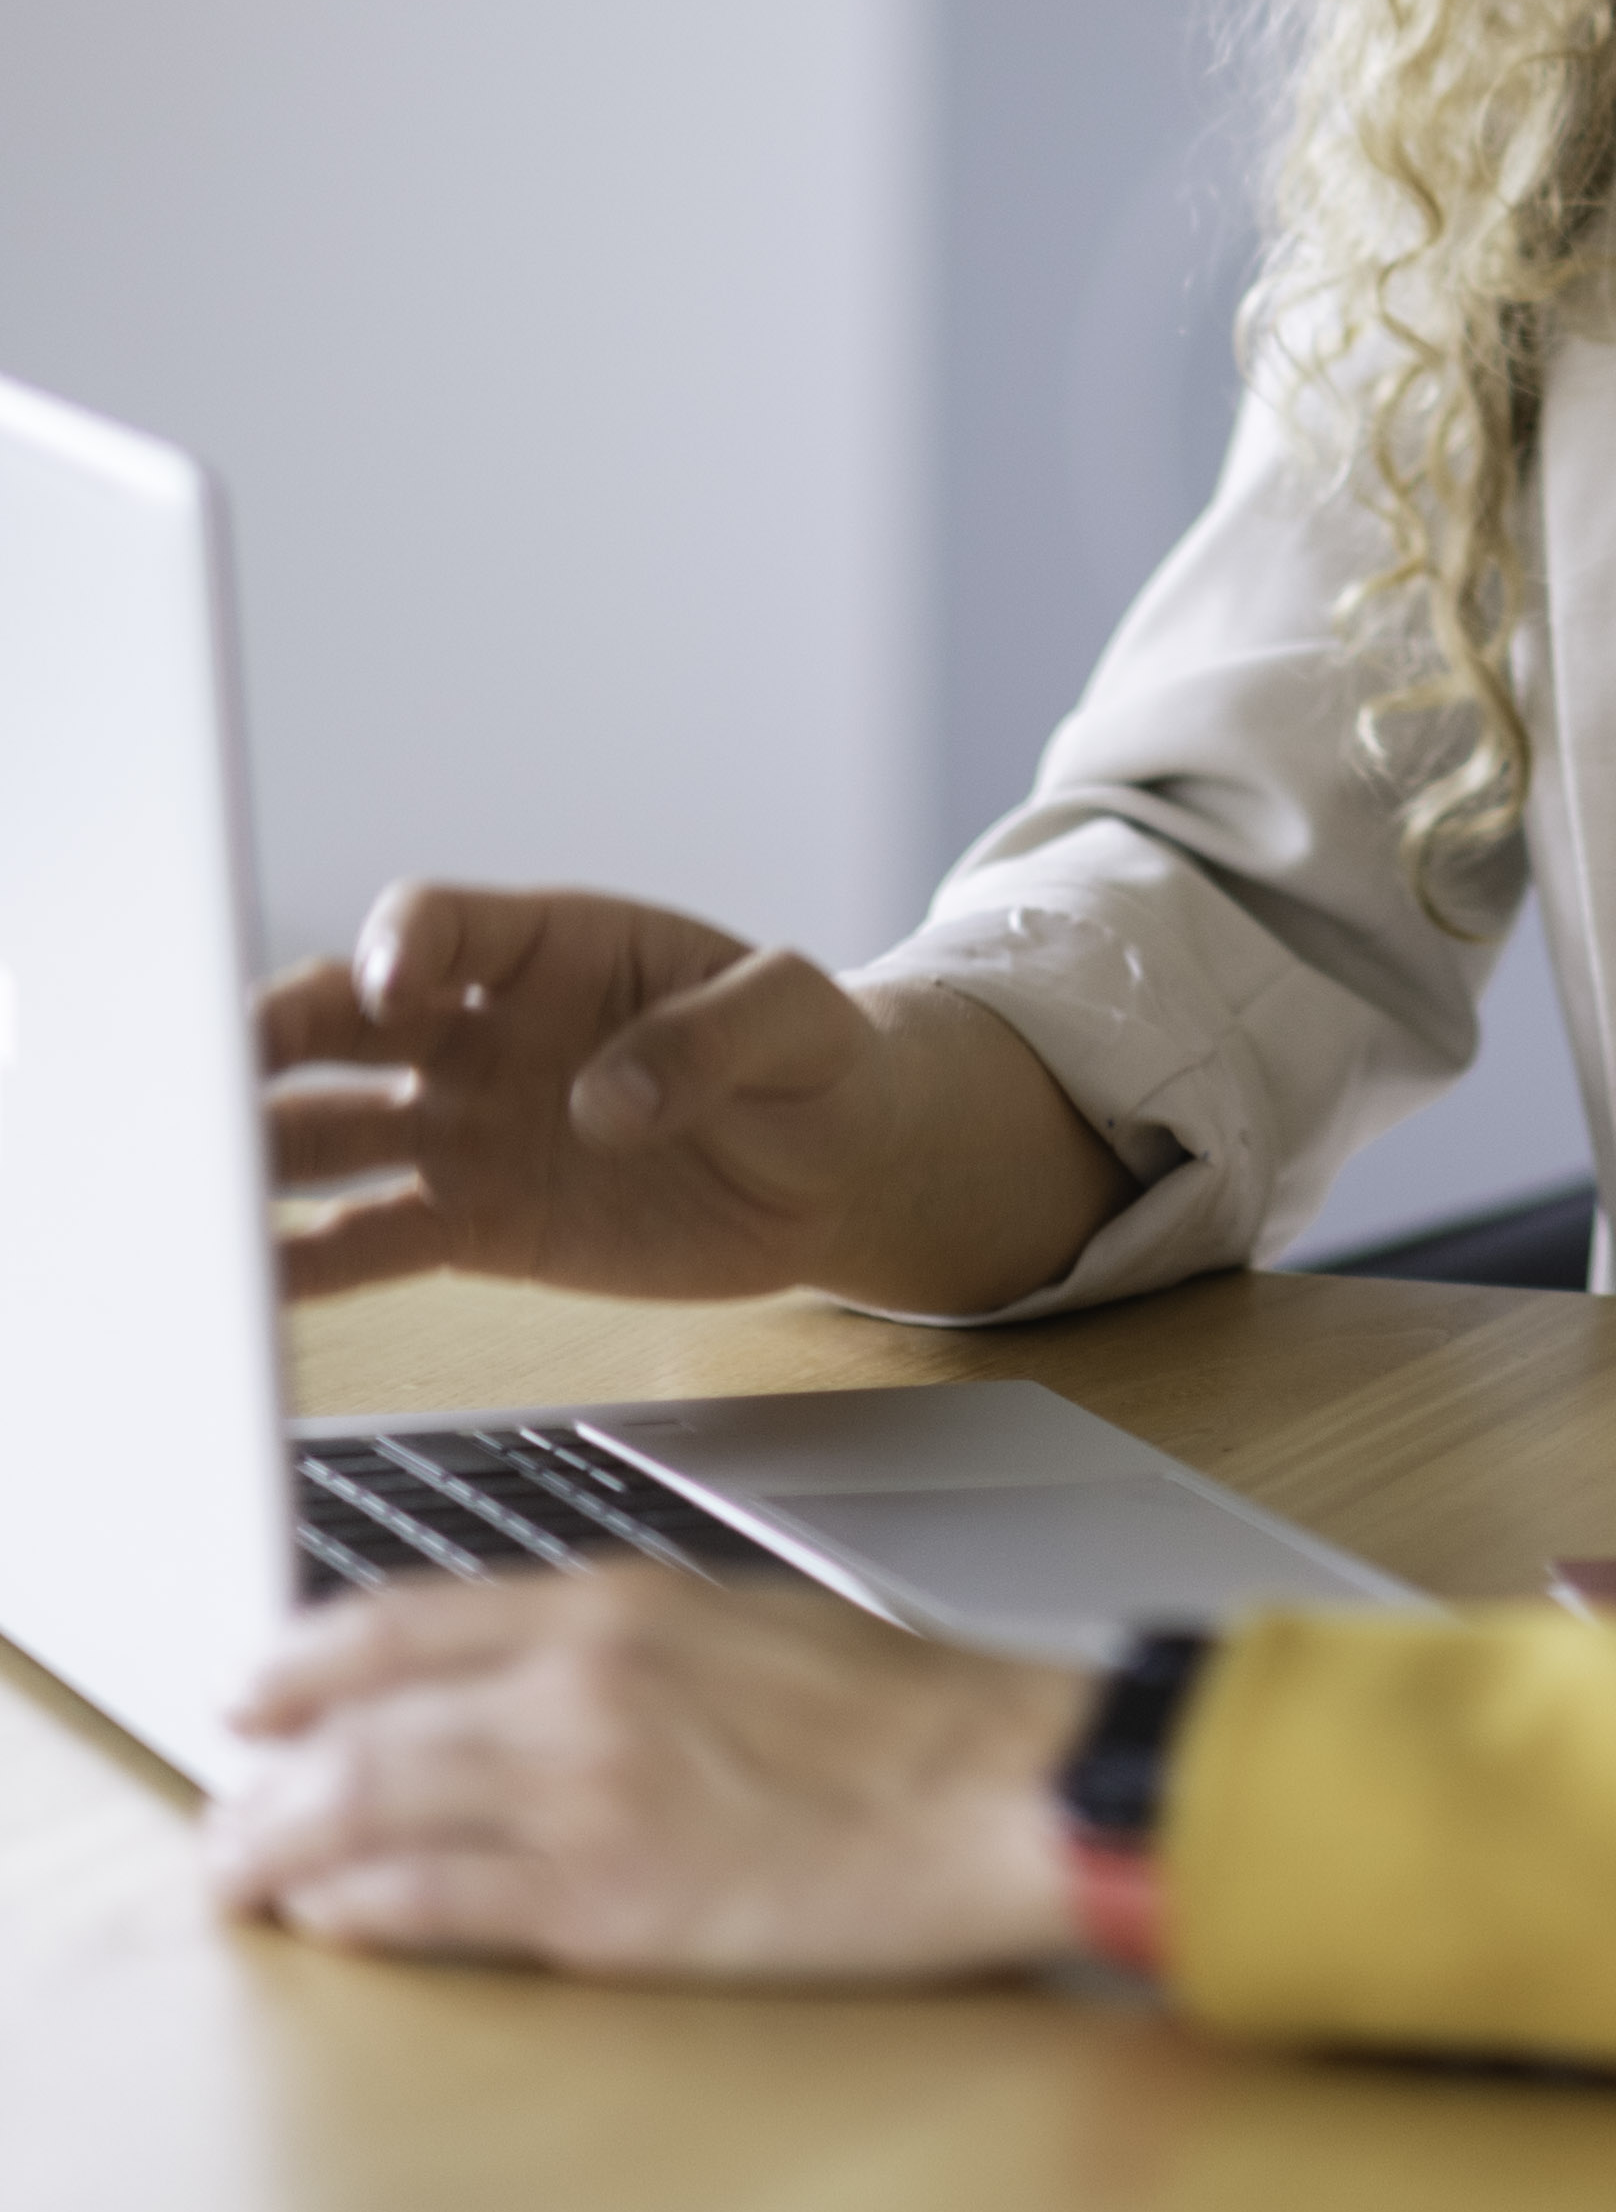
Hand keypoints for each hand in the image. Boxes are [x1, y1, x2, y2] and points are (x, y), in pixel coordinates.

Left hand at [206, 1566, 1088, 1985]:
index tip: (254, 1693)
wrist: (999, 1784)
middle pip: (361, 1724)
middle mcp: (581, 1685)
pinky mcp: (611, 1903)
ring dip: (284, 1851)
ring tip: (246, 1879)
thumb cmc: (902, 1714)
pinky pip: (439, 1908)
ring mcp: (587, 1793)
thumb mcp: (747, 1624)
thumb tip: (525, 1679)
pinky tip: (336, 1924)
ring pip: (372, 1814)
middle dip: (266, 1776)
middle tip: (226, 1815)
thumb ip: (628, 1645)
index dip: (306, 1662)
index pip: (405, 1621)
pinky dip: (366, 1915)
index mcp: (619, 1606)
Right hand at [257, 886, 1129, 1315]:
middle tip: (208, 1067)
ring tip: (186, 1185)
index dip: (406, 944)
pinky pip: (367, 1239)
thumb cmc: (818, 1059)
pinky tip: (238, 1285)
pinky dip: (300, 1262)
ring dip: (257, 1151)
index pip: (443, 926)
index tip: (391, 981)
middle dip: (270, 1034)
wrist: (833, 1164)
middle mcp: (483, 1032)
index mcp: (554, 947)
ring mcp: (466, 1127)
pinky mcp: (473, 1222)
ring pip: (330, 1129)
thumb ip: (718, 1034)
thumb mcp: (801, 1021)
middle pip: (344, 1017)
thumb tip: (609, 1099)